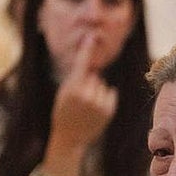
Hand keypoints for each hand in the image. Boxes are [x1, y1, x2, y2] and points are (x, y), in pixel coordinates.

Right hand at [45, 33, 117, 175]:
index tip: (91, 37)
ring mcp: (99, 104)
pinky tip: (96, 109)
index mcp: (72, 90)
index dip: (86, 51)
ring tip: (86, 107)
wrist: (70, 137)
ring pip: (102, 85)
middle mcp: (86, 95)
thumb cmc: (63, 112)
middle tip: (78, 100)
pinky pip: (111, 94)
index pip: (80, 66)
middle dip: (88, 82)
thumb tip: (91, 68)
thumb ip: (76, 79)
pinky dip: (105, 98)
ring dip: (97, 91)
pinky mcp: (109, 111)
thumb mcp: (64, 93)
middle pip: (93, 76)